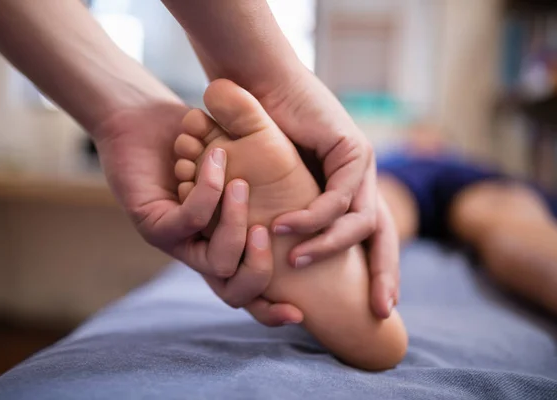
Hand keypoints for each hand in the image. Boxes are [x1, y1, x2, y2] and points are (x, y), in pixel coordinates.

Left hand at [92, 100, 302, 324]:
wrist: (142, 120)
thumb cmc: (198, 139)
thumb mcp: (246, 162)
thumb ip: (272, 187)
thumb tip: (314, 203)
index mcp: (224, 247)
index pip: (250, 294)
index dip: (271, 310)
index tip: (298, 311)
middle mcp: (200, 253)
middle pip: (236, 293)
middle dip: (261, 267)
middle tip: (268, 228)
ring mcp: (175, 242)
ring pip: (218, 263)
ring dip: (236, 224)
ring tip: (241, 185)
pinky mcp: (152, 223)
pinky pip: (190, 222)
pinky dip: (210, 191)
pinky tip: (217, 158)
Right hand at [259, 72, 399, 317]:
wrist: (259, 89)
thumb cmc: (259, 138)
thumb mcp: (277, 188)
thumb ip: (290, 216)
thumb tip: (283, 259)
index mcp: (349, 191)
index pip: (374, 239)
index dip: (380, 272)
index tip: (378, 307)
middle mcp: (362, 180)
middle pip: (385, 235)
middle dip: (385, 273)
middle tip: (381, 309)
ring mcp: (362, 163)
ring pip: (361, 220)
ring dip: (327, 245)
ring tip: (297, 261)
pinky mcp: (352, 148)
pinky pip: (338, 195)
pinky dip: (312, 216)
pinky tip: (285, 225)